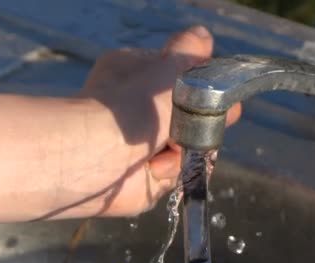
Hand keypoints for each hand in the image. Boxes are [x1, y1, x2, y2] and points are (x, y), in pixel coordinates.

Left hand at [79, 26, 240, 216]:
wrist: (93, 157)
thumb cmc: (130, 107)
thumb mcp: (166, 70)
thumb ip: (188, 54)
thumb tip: (201, 36)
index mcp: (135, 74)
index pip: (178, 76)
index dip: (203, 86)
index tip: (220, 93)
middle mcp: (136, 108)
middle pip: (189, 115)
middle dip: (202, 122)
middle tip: (212, 124)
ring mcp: (140, 143)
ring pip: (187, 145)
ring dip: (186, 148)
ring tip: (170, 148)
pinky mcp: (143, 175)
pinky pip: (174, 172)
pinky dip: (170, 170)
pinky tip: (156, 167)